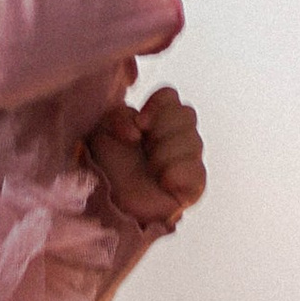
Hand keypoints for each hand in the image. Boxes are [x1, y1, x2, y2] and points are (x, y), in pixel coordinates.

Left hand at [85, 85, 207, 246]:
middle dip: (162, 129)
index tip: (140, 124)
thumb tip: (139, 129)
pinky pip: (197, 171)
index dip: (159, 104)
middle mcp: (174, 138)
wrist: (106, 203)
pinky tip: (163, 181)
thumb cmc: (105, 168)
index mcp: (154, 121)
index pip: (171, 97)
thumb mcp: (102, 131)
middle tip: (145, 149)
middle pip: (187, 114)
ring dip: (164, 154)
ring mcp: (186, 163)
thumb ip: (119, 114)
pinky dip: (178, 172)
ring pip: (194, 141)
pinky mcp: (192, 188)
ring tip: (151, 170)